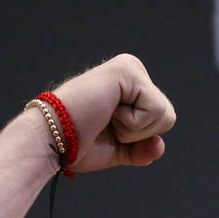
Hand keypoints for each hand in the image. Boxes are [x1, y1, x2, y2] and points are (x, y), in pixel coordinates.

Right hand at [48, 54, 176, 172]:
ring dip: (134, 129)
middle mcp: (132, 72)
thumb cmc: (76, 144)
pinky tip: (107, 112)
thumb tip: (160, 145)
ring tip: (104, 118)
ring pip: (164, 114)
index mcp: (131, 88)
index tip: (106, 130)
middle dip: (139, 135)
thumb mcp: (117, 150)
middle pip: (167, 117)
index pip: (161, 121)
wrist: (51, 140)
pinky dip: (132, 123)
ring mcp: (130, 68)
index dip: (137, 139)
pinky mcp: (127, 70)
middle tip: (105, 125)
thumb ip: (142, 149)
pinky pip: (155, 110)